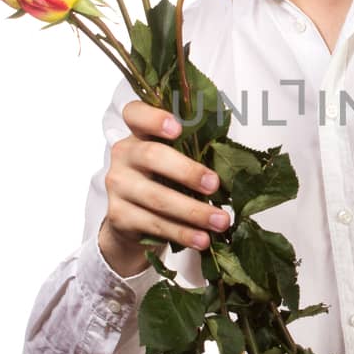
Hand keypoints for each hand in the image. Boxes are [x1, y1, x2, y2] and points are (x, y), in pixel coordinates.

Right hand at [99, 101, 230, 275]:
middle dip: (187, 171)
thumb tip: (236, 161)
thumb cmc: (163, 181)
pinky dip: (182, 233)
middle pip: (151, 156)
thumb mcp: (176, 161)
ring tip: (220, 221)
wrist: (132, 221)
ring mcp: (118, 185)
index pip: (135, 113)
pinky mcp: (118, 215)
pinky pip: (154, 224)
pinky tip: (202, 239)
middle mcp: (124, 155)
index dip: (153, 117)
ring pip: (156, 197)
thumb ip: (195, 153)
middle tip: (215, 185)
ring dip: (193, 211)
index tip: (178, 129)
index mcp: (139, 133)